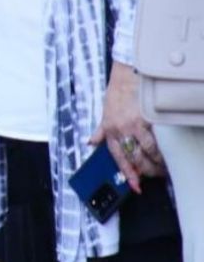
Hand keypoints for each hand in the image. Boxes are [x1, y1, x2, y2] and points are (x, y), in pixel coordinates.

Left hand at [90, 61, 166, 192]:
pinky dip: (166, 147)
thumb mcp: (104, 114)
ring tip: (165, 166)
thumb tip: (91, 142)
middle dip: (147, 170)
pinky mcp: (150, 117)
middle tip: (157, 175)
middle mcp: (122, 130)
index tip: (136, 186)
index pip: (118, 158)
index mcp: (110, 131)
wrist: (127, 75)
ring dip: (159, 161)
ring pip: (150, 151)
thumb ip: (100, 131)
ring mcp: (136, 124)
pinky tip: (171, 151)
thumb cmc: (117, 95)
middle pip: (136, 158)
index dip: (128, 174)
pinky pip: (159, 137)